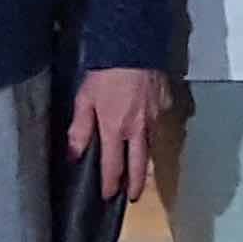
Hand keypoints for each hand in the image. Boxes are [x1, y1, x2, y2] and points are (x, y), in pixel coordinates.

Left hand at [67, 66, 171, 202]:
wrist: (135, 45)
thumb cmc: (105, 72)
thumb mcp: (84, 99)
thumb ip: (79, 129)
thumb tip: (75, 154)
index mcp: (115, 129)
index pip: (114, 166)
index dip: (111, 184)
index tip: (109, 195)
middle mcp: (139, 129)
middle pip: (140, 165)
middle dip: (137, 184)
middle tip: (134, 196)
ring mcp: (156, 117)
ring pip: (151, 146)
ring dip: (145, 161)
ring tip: (141, 171)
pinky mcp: (167, 104)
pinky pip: (160, 123)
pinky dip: (153, 131)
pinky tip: (149, 129)